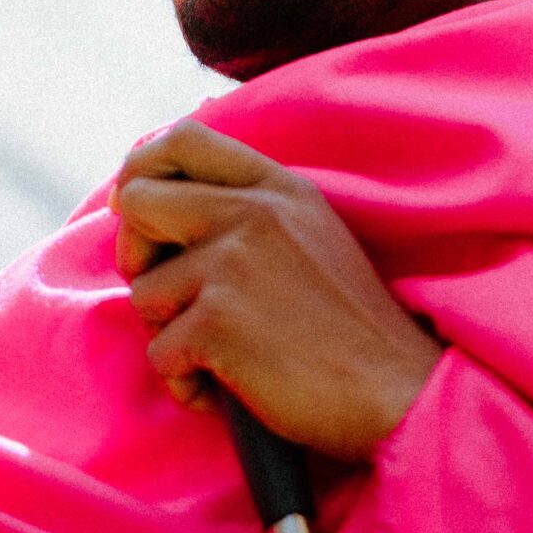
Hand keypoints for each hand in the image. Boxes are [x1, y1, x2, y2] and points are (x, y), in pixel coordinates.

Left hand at [113, 119, 440, 461]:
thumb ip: (252, 209)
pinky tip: (225, 392)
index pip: (182, 139)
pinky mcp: (217, 322)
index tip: (136, 207)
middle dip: (135, 252)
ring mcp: (232, 263)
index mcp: (277, 186)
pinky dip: (185, 384)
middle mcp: (252, 211)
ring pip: (143, 289)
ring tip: (220, 356)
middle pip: (138, 200)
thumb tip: (163, 200)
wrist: (397, 393)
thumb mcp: (311, 233)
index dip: (143, 169)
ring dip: (169, 333)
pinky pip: (159, 354)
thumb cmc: (350, 328)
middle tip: (165, 296)